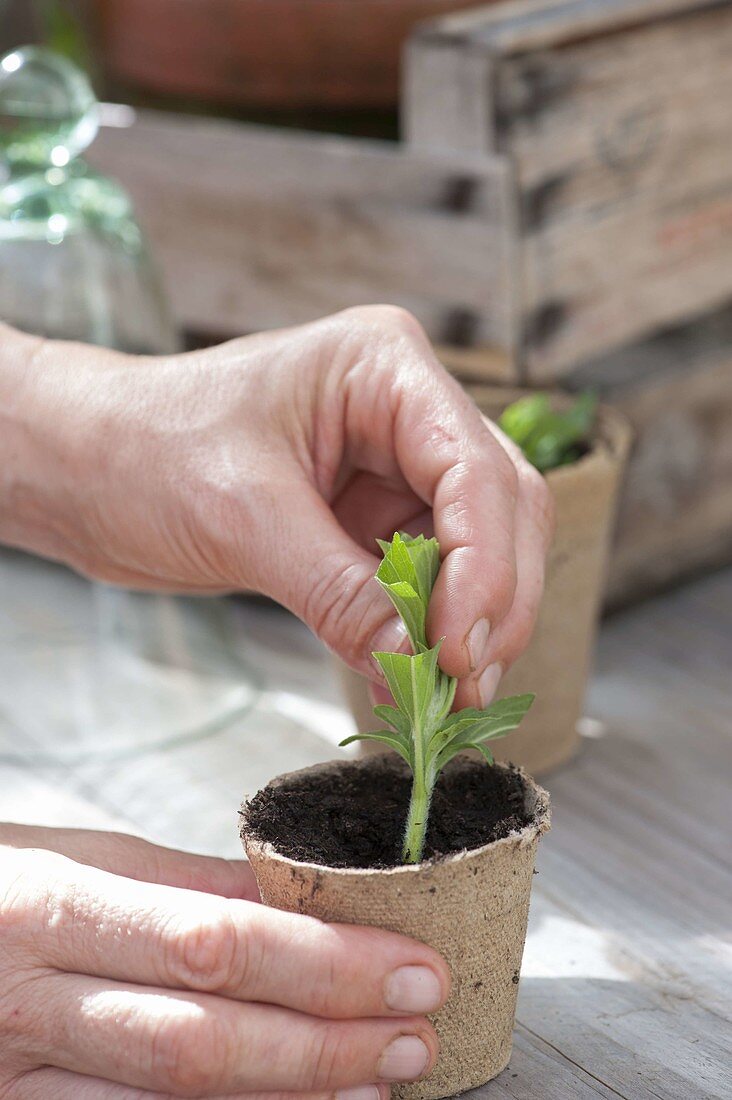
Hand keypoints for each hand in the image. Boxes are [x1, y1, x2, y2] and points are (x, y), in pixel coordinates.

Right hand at [0, 826, 447, 1096]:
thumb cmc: (5, 887)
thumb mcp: (86, 859)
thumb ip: (191, 887)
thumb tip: (302, 900)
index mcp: (54, 909)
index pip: (213, 942)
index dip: (324, 964)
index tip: (412, 966)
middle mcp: (31, 1005)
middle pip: (200, 1043)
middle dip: (326, 1046)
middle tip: (416, 1036)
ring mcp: (15, 1084)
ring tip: (377, 1082)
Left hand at [1, 307, 552, 707]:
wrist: (85, 468)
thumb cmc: (144, 448)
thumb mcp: (244, 517)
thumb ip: (338, 592)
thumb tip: (415, 664)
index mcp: (383, 368)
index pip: (473, 468)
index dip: (484, 564)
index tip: (460, 647)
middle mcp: (404, 411)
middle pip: (499, 509)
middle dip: (492, 600)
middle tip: (468, 683)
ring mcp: (392, 466)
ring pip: (477, 550)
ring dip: (470, 624)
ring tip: (450, 695)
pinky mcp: (371, 518)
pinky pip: (426, 580)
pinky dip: (426, 631)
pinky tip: (413, 678)